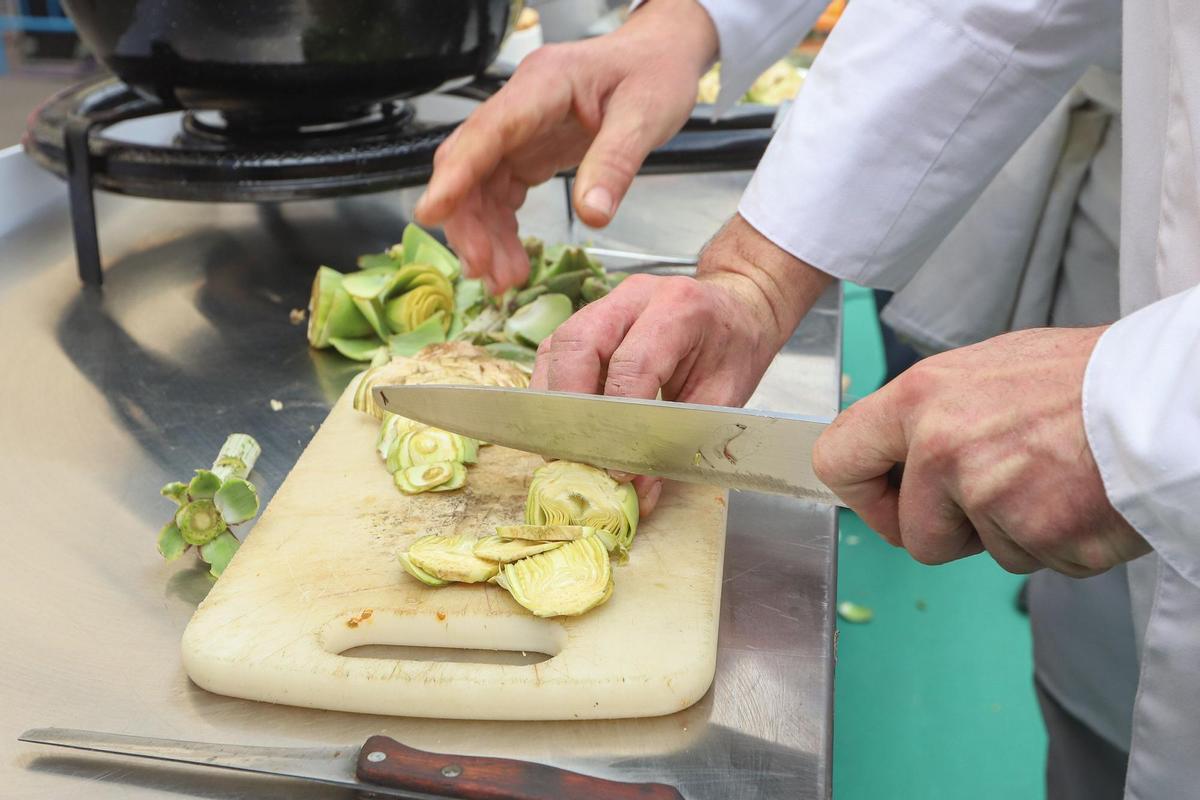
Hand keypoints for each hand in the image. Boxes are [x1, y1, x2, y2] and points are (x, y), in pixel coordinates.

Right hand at [413, 0, 717, 293]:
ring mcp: (520, 130)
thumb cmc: (655, 74)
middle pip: (471, 163)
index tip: (432, 213)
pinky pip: (500, 194)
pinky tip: (511, 260)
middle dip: (468, 221)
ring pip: (480, 186)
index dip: (456, 174)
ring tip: (504, 280)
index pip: (488, 131)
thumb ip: (616, 164)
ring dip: (485, 236)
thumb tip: (592, 215)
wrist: (662, 58)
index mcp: (545, 85)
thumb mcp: (646, 116)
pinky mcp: (528, 152)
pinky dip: (501, 230)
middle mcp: (520, 105)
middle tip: (485, 271)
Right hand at [532, 214, 832, 513]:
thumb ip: (680, 442)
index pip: (633, 365)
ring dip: (554, 400)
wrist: (736, 311)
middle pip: (580, 343)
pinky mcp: (588, 318)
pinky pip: (556, 351)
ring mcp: (607, 302)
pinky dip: (554, 390)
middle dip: (569, 405)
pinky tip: (566, 424)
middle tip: (574, 455)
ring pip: (559, 346)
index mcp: (679, 308)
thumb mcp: (721, 400)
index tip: (616, 466)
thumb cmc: (733, 351)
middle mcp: (635, 296)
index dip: (618, 420)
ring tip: (563, 445)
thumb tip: (638, 493)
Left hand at [812, 327, 1148, 576]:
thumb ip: (927, 418)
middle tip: (998, 492)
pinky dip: (1059, 541)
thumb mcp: (979, 372)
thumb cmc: (1076, 379)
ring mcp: (991, 496)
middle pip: (912, 536)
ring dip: (1013, 531)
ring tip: (1052, 477)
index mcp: (920, 399)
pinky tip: (1081, 495)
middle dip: (950, 531)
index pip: (837, 460)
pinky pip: (1036, 561)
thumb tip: (894, 458)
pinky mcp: (1042, 536)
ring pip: (982, 552)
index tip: (888, 501)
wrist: (1163, 393)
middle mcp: (943, 448)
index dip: (862, 494)